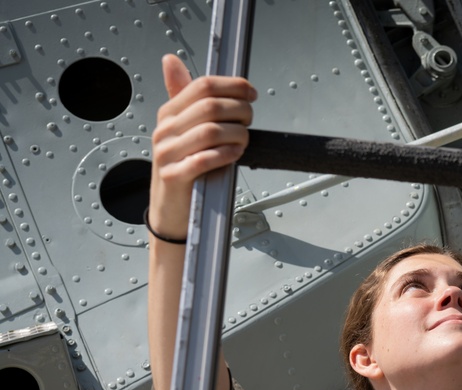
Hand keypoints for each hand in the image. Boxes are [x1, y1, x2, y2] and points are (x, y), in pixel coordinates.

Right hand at [148, 54, 256, 240]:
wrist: (171, 212)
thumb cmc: (183, 169)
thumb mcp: (181, 131)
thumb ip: (183, 98)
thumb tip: (170, 60)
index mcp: (169, 114)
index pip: (202, 85)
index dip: (233, 86)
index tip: (251, 94)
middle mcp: (166, 130)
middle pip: (210, 106)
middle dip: (240, 110)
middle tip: (250, 121)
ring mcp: (167, 154)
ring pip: (210, 131)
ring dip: (237, 134)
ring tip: (244, 141)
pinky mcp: (174, 177)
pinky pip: (204, 159)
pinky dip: (226, 154)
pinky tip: (235, 154)